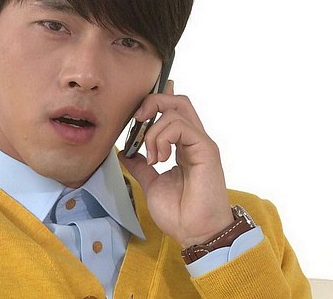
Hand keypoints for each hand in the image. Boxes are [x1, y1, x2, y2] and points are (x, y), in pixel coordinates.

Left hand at [119, 80, 233, 247]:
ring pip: (177, 110)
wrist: (196, 233)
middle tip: (137, 121)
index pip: (174, 110)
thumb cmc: (180, 213)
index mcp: (184, 147)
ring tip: (152, 157)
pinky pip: (181, 126)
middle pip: (178, 102)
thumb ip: (141, 166)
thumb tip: (125, 152)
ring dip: (154, 131)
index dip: (158, 99)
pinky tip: (160, 158)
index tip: (137, 111)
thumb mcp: (152, 184)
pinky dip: (162, 138)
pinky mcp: (206, 149)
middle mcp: (195, 141)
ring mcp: (201, 143)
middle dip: (153, 102)